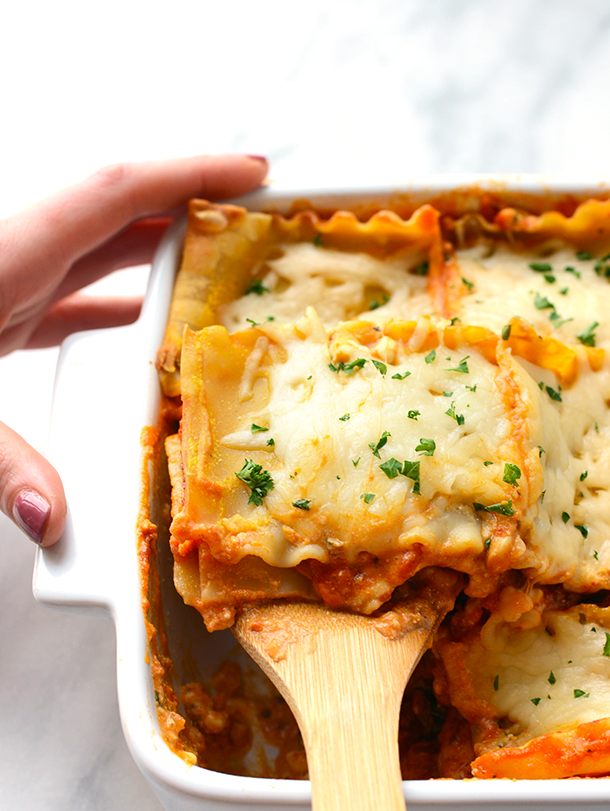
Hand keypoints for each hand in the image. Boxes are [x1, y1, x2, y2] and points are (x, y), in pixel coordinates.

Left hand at [0, 154, 267, 544]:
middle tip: (259, 222)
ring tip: (223, 271)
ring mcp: (8, 279)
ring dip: (162, 253)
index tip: (250, 172)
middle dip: (193, 208)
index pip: (112, 194)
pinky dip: (121, 300)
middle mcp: (13, 257)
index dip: (187, 176)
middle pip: (119, 214)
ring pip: (101, 249)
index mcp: (5, 257)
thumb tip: (50, 515)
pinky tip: (151, 326)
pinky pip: (77, 291)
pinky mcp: (1, 310)